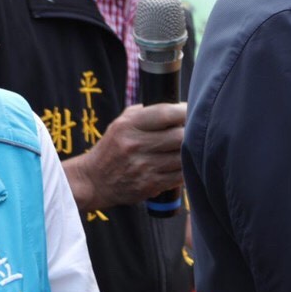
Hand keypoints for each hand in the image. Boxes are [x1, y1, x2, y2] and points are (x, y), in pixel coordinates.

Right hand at [63, 102, 185, 212]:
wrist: (94, 180)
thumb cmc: (114, 147)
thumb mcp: (121, 123)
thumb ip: (146, 112)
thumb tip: (178, 106)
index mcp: (128, 126)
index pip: (165, 113)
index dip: (185, 111)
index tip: (192, 111)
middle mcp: (134, 145)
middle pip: (179, 136)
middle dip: (192, 133)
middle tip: (196, 132)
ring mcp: (143, 167)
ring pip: (182, 157)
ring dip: (191, 152)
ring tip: (192, 148)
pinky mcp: (150, 185)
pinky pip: (180, 176)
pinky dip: (187, 169)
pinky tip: (186, 165)